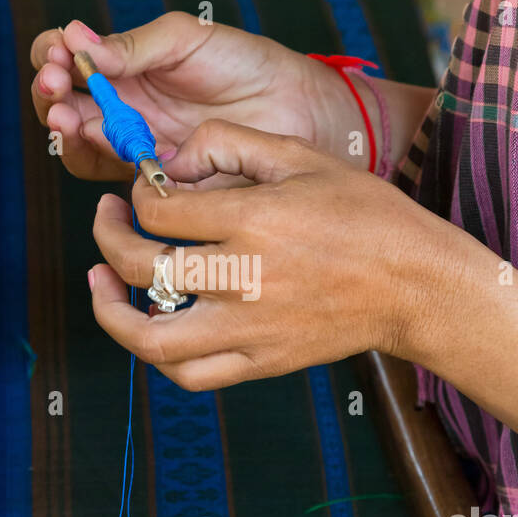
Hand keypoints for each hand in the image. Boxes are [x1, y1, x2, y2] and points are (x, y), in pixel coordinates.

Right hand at [30, 12, 365, 183]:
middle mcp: (122, 109)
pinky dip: (99, 162)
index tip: (59, 52)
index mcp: (124, 67)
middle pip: (61, 106)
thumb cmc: (244, 64)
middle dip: (50, 95)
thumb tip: (77, 42)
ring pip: (79, 146)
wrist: (296, 109)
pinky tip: (100, 144)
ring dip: (65, 131)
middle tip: (57, 84)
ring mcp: (135, 147)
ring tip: (68, 117)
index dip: (51, 55)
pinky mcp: (156, 182)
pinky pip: (114, 180)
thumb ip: (134, 45)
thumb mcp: (186, 38)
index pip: (66, 59)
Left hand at [88, 120, 447, 389]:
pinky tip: (151, 325)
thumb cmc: (365, 214)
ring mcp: (250, 329)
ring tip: (101, 285)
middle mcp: (245, 278)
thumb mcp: (303, 156)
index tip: (142, 190)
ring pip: (151, 337)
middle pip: (139, 267)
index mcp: (254, 220)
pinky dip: (159, 355)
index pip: (158, 211)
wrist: (416, 286)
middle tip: (107, 220)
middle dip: (107, 236)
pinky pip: (190, 374)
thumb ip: (231, 143)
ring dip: (110, 311)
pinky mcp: (261, 362)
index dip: (136, 195)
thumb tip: (170, 157)